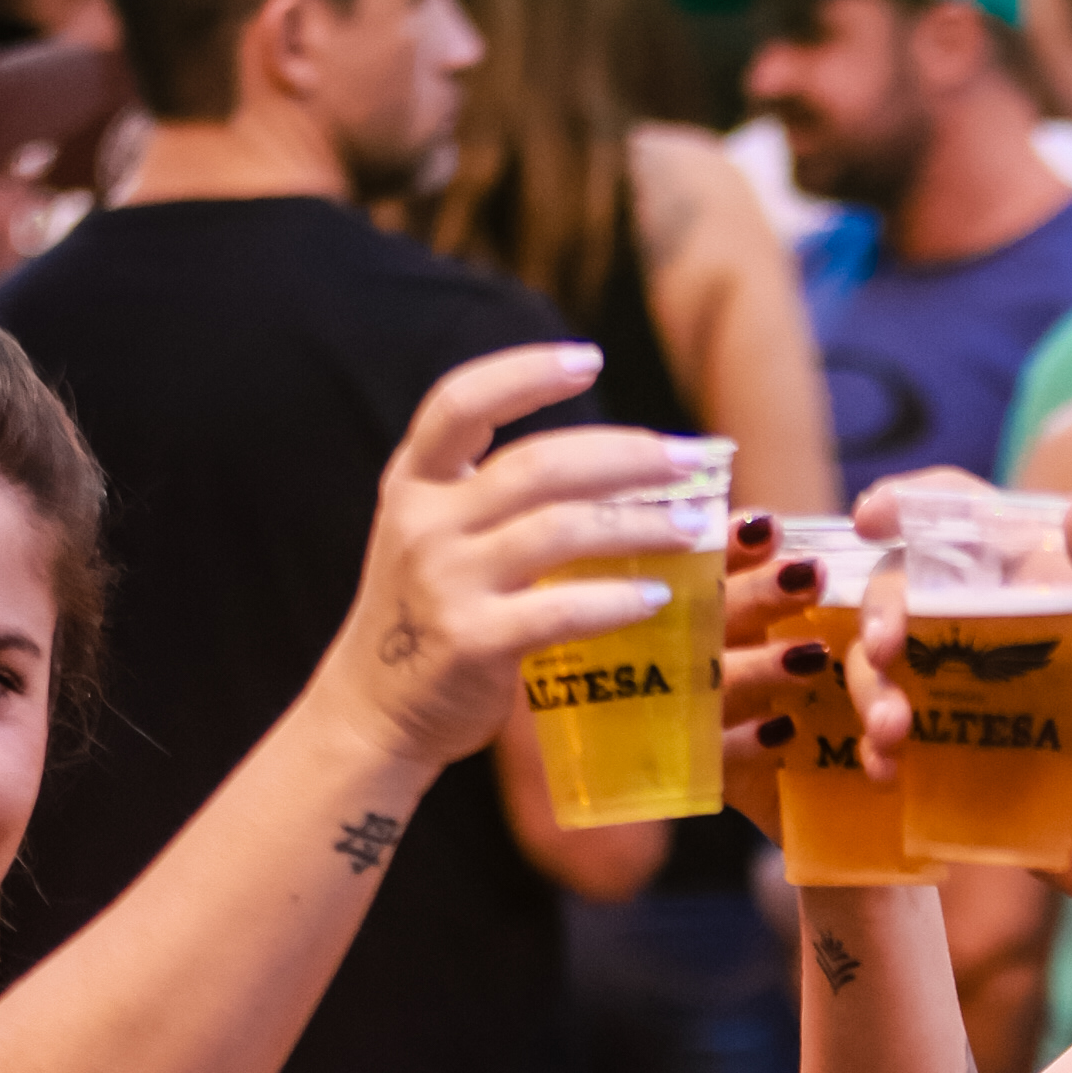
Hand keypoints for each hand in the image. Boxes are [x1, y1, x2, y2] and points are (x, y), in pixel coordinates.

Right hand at [324, 347, 703, 776]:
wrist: (374, 712)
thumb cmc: (430, 616)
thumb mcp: (438, 537)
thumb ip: (498, 497)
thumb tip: (622, 466)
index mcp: (414, 482)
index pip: (460, 401)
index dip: (526, 372)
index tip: (590, 359)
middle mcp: (424, 522)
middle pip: (539, 463)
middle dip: (627, 455)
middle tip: (691, 459)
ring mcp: (445, 581)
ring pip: (561, 528)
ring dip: (642, 523)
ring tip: (697, 526)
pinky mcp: (471, 641)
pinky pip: (560, 609)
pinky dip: (617, 600)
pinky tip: (659, 596)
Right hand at [720, 504, 873, 841]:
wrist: (885, 802)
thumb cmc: (878, 696)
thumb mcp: (882, 621)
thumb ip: (868, 562)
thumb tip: (878, 512)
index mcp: (729, 610)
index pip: (713, 565)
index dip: (732, 543)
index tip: (770, 527)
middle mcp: (705, 659)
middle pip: (704, 620)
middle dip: (753, 595)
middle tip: (808, 576)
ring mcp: (702, 721)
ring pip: (708, 689)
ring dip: (757, 669)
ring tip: (811, 658)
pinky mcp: (717, 781)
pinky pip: (715, 761)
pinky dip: (749, 743)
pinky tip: (785, 730)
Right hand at [848, 473, 1071, 937]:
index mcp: (1043, 588)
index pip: (968, 525)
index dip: (914, 509)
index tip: (871, 519)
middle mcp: (996, 635)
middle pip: (907, 594)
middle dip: (879, 612)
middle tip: (887, 649)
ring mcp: (970, 700)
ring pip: (887, 669)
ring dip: (869, 687)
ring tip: (893, 730)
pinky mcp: (957, 763)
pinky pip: (893, 743)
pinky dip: (874, 749)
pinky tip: (885, 770)